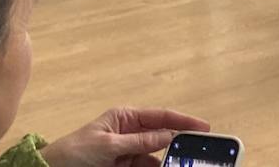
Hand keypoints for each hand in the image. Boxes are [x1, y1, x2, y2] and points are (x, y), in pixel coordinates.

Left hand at [41, 107, 209, 166]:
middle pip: (162, 136)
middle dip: (179, 141)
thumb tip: (168, 135)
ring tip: (183, 163)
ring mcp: (128, 152)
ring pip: (156, 156)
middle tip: (199, 149)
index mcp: (125, 117)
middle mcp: (130, 132)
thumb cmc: (74, 151)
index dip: (183, 120)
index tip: (203, 127)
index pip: (160, 116)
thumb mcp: (108, 145)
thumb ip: (139, 141)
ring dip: (168, 160)